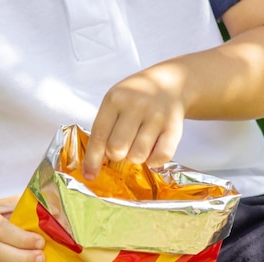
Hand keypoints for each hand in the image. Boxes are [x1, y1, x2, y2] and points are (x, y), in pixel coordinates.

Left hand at [82, 64, 187, 179]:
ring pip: (138, 155)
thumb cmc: (136, 99)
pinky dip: (154, 161)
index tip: (90, 175)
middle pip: (117, 149)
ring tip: (138, 145)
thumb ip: (104, 130)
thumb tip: (92, 168)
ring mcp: (157, 116)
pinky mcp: (174, 126)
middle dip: (116, 155)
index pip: (99, 136)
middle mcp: (136, 105)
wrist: (170, 84)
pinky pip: (161, 157)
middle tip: (122, 147)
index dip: (92, 160)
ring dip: (135, 157)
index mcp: (115, 99)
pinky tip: (153, 151)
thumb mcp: (115, 104)